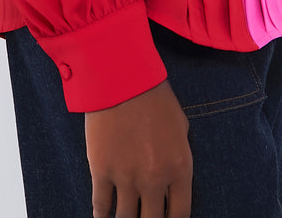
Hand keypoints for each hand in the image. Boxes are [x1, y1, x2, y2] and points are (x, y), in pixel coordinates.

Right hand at [85, 79, 192, 217]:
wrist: (120, 77)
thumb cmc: (154, 96)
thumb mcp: (180, 126)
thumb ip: (178, 156)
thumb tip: (172, 179)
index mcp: (179, 167)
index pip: (180, 214)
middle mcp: (154, 179)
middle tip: (145, 216)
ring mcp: (126, 177)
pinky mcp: (101, 171)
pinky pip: (101, 206)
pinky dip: (101, 215)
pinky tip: (103, 217)